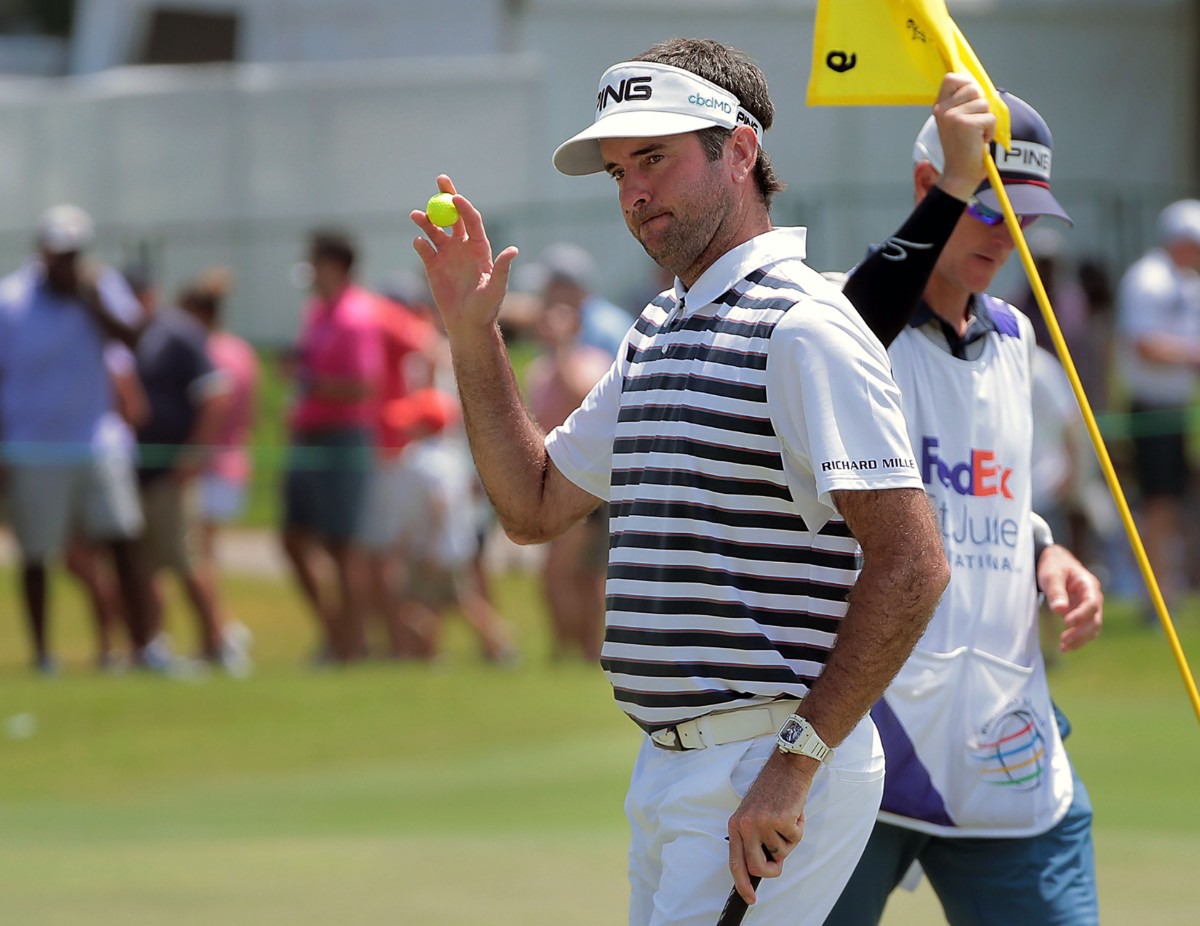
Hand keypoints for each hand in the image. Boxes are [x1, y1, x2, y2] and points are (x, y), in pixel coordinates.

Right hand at [410, 175, 518, 337]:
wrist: (467, 324)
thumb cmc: (486, 308)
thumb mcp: (496, 289)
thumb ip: (502, 269)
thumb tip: (513, 250)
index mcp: (479, 247)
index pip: (471, 220)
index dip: (464, 207)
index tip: (456, 197)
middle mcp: (462, 246)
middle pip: (453, 216)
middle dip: (446, 197)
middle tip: (440, 180)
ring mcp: (446, 255)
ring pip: (435, 230)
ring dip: (426, 220)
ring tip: (416, 215)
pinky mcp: (432, 266)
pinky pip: (424, 249)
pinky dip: (420, 244)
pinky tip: (420, 245)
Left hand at [726, 750, 815, 904]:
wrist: (787, 767)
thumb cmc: (771, 790)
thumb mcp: (753, 814)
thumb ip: (754, 840)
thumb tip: (766, 865)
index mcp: (736, 825)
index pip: (735, 862)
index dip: (741, 883)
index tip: (748, 898)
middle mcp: (746, 825)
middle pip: (758, 867)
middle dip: (772, 869)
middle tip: (779, 861)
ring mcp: (763, 823)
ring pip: (781, 853)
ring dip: (788, 840)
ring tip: (785, 819)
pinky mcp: (782, 820)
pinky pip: (795, 840)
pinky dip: (798, 829)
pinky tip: (794, 812)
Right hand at [931, 73, 993, 201]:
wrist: (960, 175)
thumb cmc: (963, 149)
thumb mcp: (958, 121)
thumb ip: (964, 102)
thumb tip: (979, 85)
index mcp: (939, 107)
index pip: (952, 78)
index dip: (966, 84)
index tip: (970, 100)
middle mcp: (942, 110)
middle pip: (973, 88)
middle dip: (980, 105)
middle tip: (973, 124)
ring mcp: (952, 116)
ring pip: (984, 103)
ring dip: (986, 120)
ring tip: (976, 134)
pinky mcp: (965, 124)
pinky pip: (990, 118)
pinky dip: (990, 131)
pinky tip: (979, 141)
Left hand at [1037, 544, 1102, 651]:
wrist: (1054, 562)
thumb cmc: (1053, 566)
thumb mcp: (1052, 575)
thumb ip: (1056, 591)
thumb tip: (1060, 610)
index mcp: (1088, 585)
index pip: (1092, 603)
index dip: (1081, 615)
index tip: (1066, 622)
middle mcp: (1093, 597)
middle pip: (1095, 619)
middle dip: (1081, 632)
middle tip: (1063, 640)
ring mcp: (1088, 606)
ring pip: (1092, 627)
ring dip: (1080, 639)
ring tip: (1064, 647)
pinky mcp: (1081, 613)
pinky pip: (1085, 629)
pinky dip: (1078, 639)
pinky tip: (1065, 647)